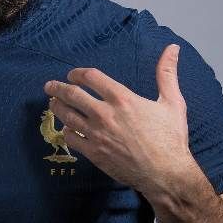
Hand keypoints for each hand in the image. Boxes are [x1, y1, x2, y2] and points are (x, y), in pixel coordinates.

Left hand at [43, 43, 196, 196]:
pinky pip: (72, 139)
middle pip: (72, 94)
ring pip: (67, 116)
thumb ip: (166, 73)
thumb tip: (172, 48)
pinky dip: (66, 131)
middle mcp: (105, 114)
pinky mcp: (94, 153)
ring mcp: (97, 134)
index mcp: (122, 99)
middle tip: (49, 86)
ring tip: (52, 103)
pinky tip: (66, 128)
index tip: (73, 75)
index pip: (90, 77)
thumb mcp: (173, 102)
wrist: (167, 175)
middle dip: (57, 88)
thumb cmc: (171, 138)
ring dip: (57, 107)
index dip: (78, 73)